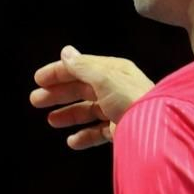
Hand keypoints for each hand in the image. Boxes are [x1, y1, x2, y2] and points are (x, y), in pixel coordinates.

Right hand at [30, 45, 153, 149]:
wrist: (157, 129)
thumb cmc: (132, 99)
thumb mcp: (103, 78)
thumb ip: (82, 66)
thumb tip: (65, 52)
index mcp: (113, 71)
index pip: (81, 67)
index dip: (58, 72)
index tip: (38, 80)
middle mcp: (116, 88)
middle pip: (81, 88)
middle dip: (58, 94)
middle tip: (36, 101)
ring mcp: (119, 109)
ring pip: (88, 110)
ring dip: (69, 115)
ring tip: (51, 121)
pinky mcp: (122, 129)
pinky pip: (98, 131)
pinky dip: (84, 136)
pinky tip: (72, 141)